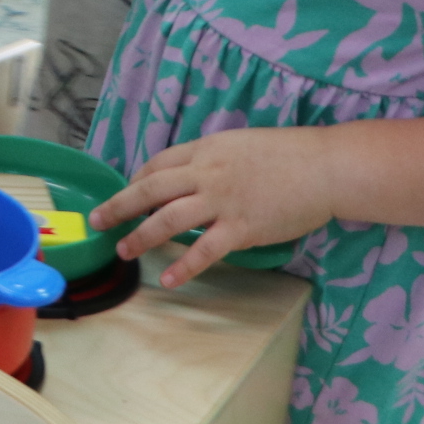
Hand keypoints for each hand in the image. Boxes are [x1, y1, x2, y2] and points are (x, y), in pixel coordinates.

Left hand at [88, 127, 337, 288]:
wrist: (326, 167)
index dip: (136, 180)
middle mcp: (207, 173)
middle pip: (150, 189)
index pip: (158, 164)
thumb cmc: (289, 154)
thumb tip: (193, 175)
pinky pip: (204, 250)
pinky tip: (169, 278)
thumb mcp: (241, 144)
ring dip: (141, 236)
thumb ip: (214, 159)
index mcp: (206, 150)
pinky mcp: (241, 228)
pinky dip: (184, 266)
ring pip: (168, 220)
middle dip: (119, 206)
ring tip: (124, 250)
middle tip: (98, 221)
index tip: (127, 193)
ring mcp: (222, 202)